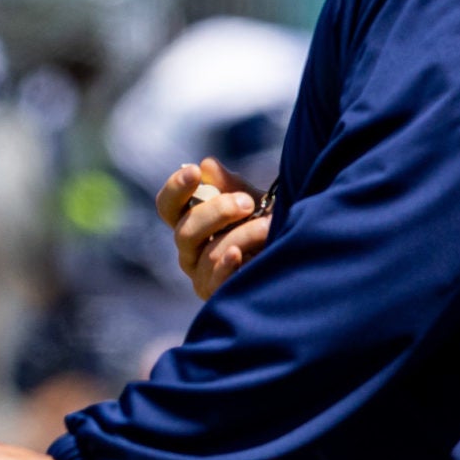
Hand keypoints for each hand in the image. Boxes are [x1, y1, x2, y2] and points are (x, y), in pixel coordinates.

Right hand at [154, 156, 270, 300]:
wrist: (291, 253)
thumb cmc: (263, 223)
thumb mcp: (250, 198)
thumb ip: (230, 184)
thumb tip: (207, 165)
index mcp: (189, 220)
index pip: (167, 205)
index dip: (175, 188)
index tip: (194, 172)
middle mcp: (188, 249)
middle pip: (185, 231)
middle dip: (217, 212)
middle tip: (247, 203)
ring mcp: (199, 274)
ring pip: (209, 253)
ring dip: (243, 235)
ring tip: (268, 226)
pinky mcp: (215, 294)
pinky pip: (216, 280)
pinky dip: (227, 266)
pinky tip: (239, 254)